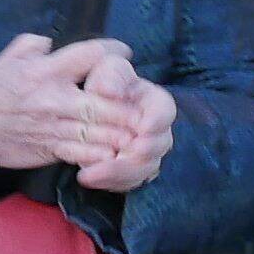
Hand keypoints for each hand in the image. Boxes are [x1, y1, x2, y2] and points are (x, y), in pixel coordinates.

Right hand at [0, 33, 138, 174]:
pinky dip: (106, 154)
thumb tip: (59, 41)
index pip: (92, 55)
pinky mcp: (52, 150)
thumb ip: (39, 45)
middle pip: (108, 100)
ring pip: (103, 130)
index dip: (115, 52)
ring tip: (141, 128)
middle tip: (144, 99)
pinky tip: (118, 150)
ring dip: (125, 131)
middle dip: (131, 101)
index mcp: (46, 69)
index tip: (123, 55)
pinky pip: (87, 154)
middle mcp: (55, 98)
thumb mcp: (11, 56)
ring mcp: (55, 127)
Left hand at [67, 43, 175, 193]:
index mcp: (155, 102)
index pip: (166, 111)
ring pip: (144, 170)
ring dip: (118, 174)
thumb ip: (112, 75)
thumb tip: (112, 91)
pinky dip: (110, 182)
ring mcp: (148, 153)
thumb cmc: (103, 83)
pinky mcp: (133, 170)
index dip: (158, 121)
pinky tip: (87, 177)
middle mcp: (157, 130)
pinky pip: (129, 182)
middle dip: (136, 155)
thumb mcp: (106, 70)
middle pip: (158, 147)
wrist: (90, 107)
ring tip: (89, 175)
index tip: (143, 128)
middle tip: (113, 157)